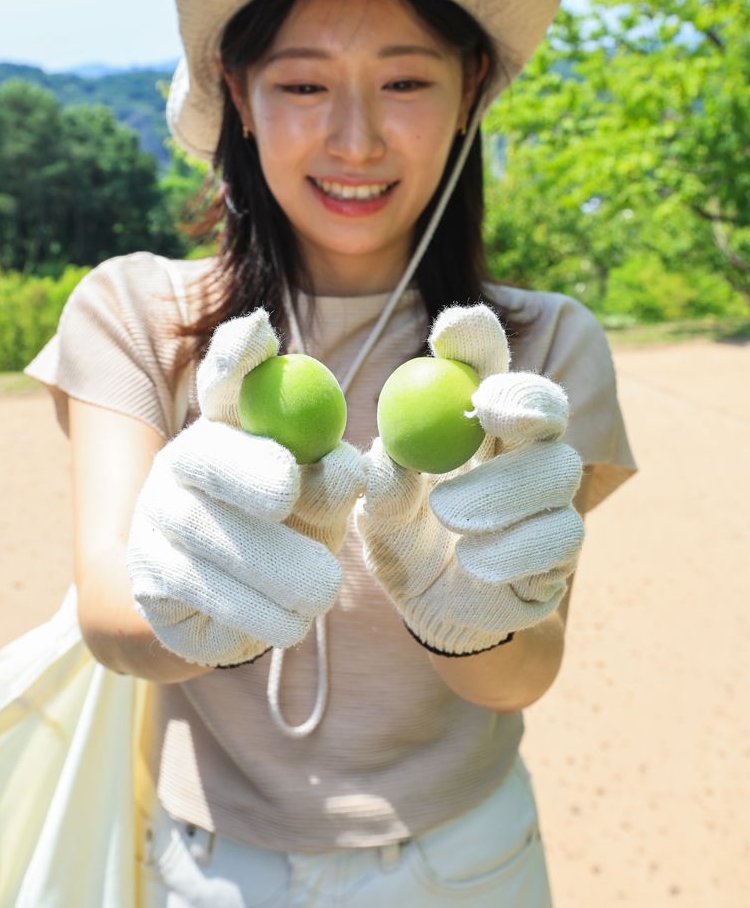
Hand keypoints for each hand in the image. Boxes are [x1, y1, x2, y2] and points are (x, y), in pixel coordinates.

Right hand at [127, 309, 363, 666]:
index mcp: (226, 428)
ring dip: (272, 563)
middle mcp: (182, 461)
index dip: (237, 354)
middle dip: (246, 467)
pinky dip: (256, 612)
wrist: (218, 612)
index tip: (259, 331)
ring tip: (322, 587)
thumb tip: (355, 468)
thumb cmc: (284, 534)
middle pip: (207, 455)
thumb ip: (331, 477)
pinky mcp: (148, 579)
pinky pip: (202, 593)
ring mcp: (156, 518)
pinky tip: (288, 620)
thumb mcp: (316, 500)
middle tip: (286, 487)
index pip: (226, 380)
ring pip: (208, 533)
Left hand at [357, 305, 583, 655]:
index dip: (477, 339)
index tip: (450, 329)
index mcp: (476, 422)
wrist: (431, 612)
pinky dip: (513, 548)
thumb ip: (383, 487)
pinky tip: (474, 562)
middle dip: (522, 398)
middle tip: (482, 408)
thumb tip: (386, 456)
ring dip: (500, 489)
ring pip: (558, 471)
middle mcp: (523, 450)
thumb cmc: (403, 540)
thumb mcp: (379, 514)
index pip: (487, 365)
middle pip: (548, 405)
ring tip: (447, 514)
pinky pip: (559, 537)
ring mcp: (552, 500)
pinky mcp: (563, 552)